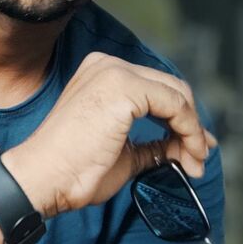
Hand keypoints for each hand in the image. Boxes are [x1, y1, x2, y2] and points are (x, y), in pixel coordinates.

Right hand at [2, 52, 216, 217]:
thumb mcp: (124, 153)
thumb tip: (185, 147)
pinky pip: (175, 104)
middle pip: (171, 88)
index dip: (182, 119)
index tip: (195, 148)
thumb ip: (153, 145)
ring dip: (192, 131)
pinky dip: (189, 130)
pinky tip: (188, 153)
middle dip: (191, 125)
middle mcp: (108, 65)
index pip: (156, 89)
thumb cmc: (72, 169)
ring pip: (177, 94)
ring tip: (194, 162)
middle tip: (198, 157)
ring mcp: (115, 72)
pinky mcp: (124, 87)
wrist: (44, 177)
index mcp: (101, 75)